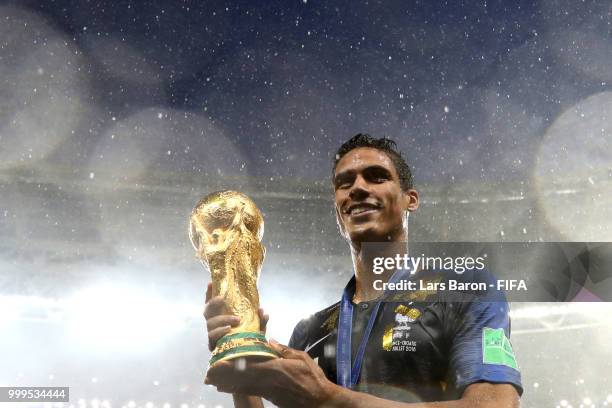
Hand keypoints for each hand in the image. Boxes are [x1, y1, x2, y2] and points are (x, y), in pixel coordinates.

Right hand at [204, 282, 268, 350]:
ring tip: (236, 320)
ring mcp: (212, 335)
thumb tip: (263, 311)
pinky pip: (212, 337)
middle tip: (222, 298)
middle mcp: (214, 325)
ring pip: (210, 324)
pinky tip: (228, 329)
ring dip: (222, 319)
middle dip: (212, 303)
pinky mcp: (212, 346)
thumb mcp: (257, 330)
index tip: (211, 283)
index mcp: (222, 318)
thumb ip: (260, 321)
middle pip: (207, 311)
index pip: (213, 304)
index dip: (209, 294)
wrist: (248, 361)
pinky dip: (219, 331)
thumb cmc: (249, 342)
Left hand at [205, 340, 337, 407]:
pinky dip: (236, 390)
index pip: (250, 364)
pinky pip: (249, 392)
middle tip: (210, 371)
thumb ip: (284, 350)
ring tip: (213, 379)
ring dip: (227, 382)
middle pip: (242, 376)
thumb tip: (270, 341)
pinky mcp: (269, 397)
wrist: (319, 401)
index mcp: (276, 368)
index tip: (220, 360)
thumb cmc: (313, 378)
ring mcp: (268, 390)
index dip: (233, 363)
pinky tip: (227, 388)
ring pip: (243, 385)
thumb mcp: (302, 358)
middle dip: (225, 374)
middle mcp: (268, 380)